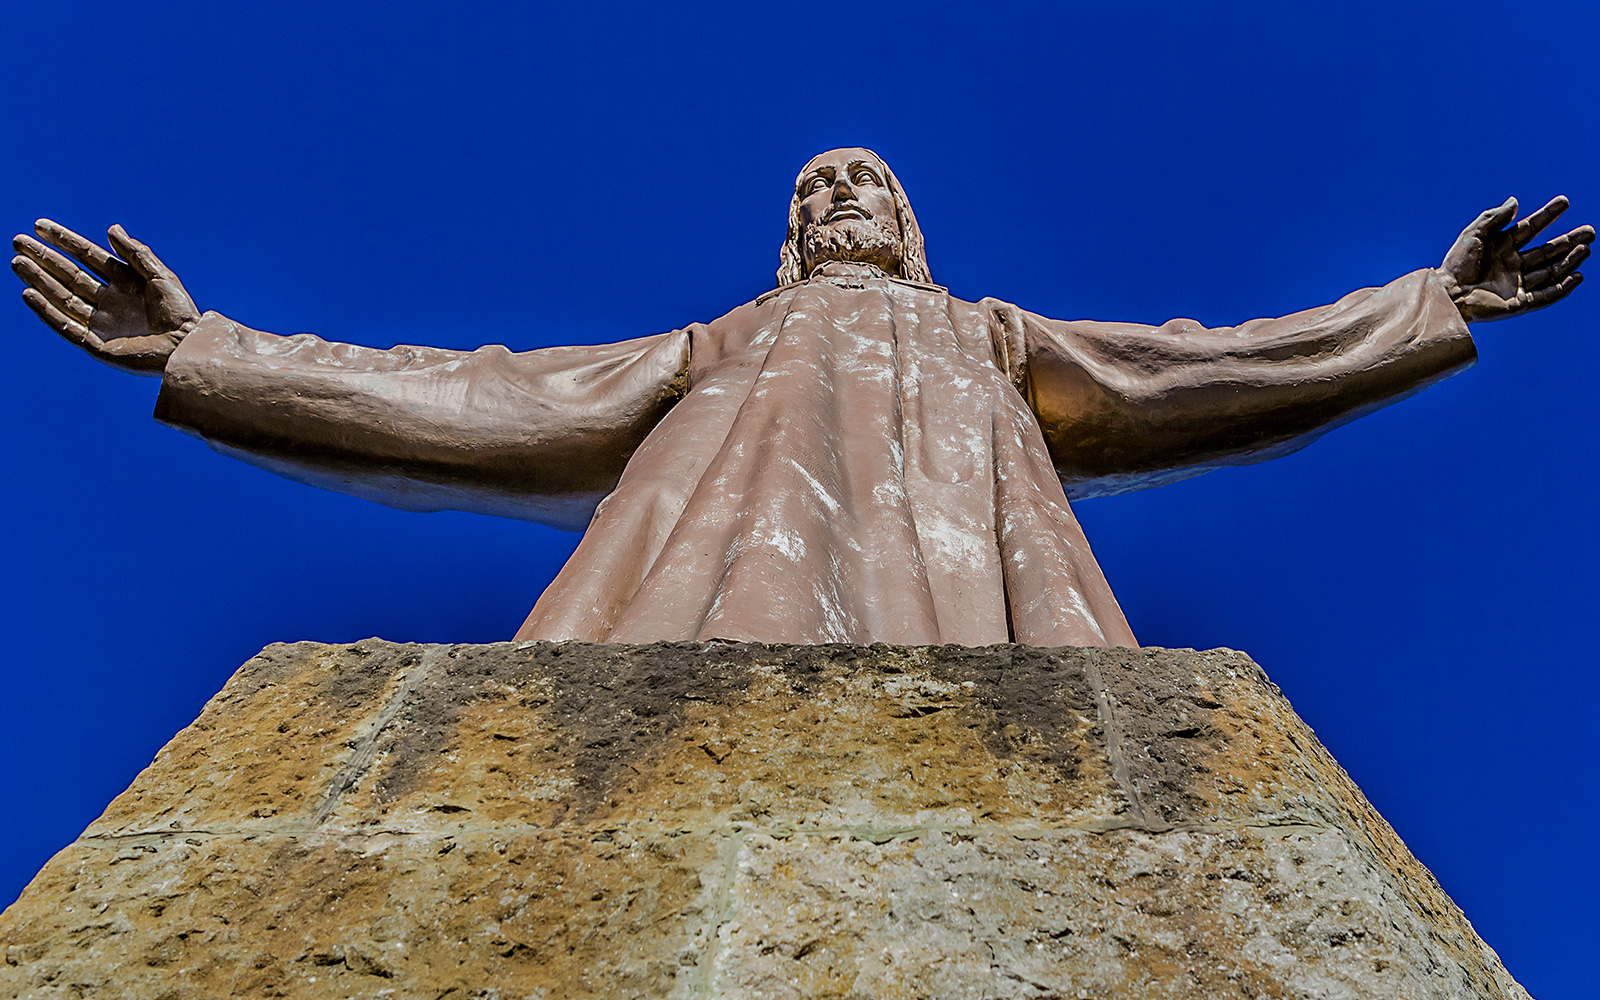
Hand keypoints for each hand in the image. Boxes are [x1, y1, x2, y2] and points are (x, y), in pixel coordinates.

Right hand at [12, 220, 199, 374]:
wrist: (186, 347)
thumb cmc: (180, 312)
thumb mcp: (160, 276)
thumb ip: (136, 253)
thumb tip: (112, 228)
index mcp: (124, 282)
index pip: (87, 256)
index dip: (64, 241)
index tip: (39, 226)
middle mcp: (108, 300)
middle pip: (68, 275)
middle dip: (44, 259)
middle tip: (18, 242)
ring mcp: (101, 322)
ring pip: (62, 298)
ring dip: (39, 281)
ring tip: (17, 263)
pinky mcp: (95, 344)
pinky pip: (64, 326)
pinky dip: (46, 311)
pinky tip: (29, 294)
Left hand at [1439, 196, 1591, 323]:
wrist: (1448, 294)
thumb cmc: (1456, 264)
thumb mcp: (1473, 235)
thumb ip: (1494, 218)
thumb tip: (1515, 201)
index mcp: (1502, 246)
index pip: (1531, 227)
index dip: (1548, 215)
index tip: (1564, 202)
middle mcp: (1513, 264)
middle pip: (1548, 251)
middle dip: (1569, 241)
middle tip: (1590, 231)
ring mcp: (1518, 284)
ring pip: (1551, 271)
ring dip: (1570, 261)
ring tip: (1586, 248)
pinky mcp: (1519, 303)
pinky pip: (1546, 296)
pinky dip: (1563, 287)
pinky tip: (1578, 276)